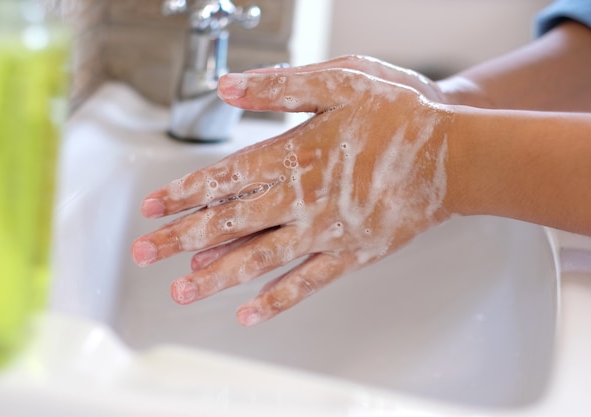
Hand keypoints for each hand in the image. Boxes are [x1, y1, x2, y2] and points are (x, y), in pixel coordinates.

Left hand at [131, 63, 453, 325]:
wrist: (456, 155)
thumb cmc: (400, 114)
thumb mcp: (340, 81)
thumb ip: (280, 87)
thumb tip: (226, 87)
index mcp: (296, 154)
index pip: (225, 179)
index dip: (184, 194)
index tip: (152, 208)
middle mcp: (304, 199)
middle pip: (231, 223)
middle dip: (182, 237)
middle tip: (145, 252)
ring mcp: (327, 232)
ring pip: (261, 258)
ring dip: (217, 276)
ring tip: (182, 291)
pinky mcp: (352, 254)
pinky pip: (308, 282)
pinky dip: (278, 299)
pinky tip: (250, 314)